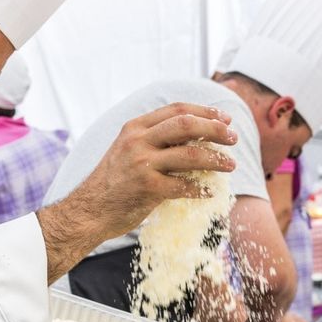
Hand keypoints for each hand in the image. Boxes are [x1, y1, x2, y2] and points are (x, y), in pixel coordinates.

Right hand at [38, 103, 236, 283]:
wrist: (88, 212)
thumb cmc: (111, 184)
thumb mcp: (127, 152)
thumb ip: (153, 141)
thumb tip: (194, 139)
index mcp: (135, 127)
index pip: (177, 109)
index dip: (205, 111)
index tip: (225, 118)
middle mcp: (138, 141)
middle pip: (187, 125)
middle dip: (216, 129)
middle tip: (233, 139)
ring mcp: (142, 164)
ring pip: (191, 154)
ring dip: (216, 159)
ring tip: (231, 165)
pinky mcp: (147, 188)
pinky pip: (184, 185)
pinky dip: (201, 188)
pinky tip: (209, 191)